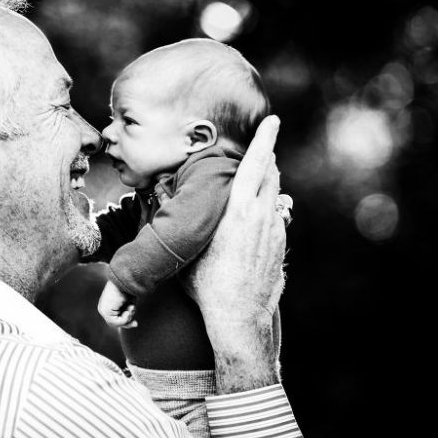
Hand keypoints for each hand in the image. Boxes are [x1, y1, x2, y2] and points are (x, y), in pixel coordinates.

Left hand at [97, 280, 137, 328]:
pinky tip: (128, 310)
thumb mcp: (129, 303)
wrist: (125, 281)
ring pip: (116, 323)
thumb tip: (134, 323)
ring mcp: (102, 310)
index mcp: (108, 304)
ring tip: (131, 307)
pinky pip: (116, 322)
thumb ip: (128, 312)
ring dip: (128, 317)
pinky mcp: (104, 311)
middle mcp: (103, 307)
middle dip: (127, 323)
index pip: (115, 318)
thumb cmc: (129, 289)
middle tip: (136, 324)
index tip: (136, 323)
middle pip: (115, 323)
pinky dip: (125, 318)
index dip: (126, 322)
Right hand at [184, 115, 286, 391]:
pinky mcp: (280, 247)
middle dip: (265, 159)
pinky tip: (257, 218)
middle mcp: (262, 217)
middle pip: (270, 175)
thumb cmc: (206, 285)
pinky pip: (275, 219)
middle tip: (259, 147)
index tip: (272, 120)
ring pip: (275, 197)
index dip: (265, 140)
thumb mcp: (188, 249)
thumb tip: (158, 196)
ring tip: (256, 179)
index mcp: (239, 211)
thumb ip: (180, 219)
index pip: (256, 165)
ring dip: (267, 184)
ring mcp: (274, 232)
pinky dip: (268, 211)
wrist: (239, 318)